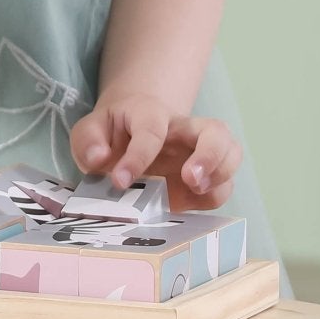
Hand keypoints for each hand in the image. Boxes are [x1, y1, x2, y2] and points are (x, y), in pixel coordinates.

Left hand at [69, 89, 241, 209]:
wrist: (130, 133)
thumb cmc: (112, 133)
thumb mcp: (90, 130)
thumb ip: (88, 141)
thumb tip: (99, 158)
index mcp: (150, 114)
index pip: (152, 129)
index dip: (137, 156)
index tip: (120, 181)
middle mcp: (183, 130)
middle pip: (216, 130)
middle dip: (210, 155)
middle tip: (190, 179)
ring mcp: (198, 153)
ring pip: (231, 154)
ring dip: (220, 175)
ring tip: (195, 190)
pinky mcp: (205, 179)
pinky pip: (224, 186)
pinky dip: (213, 197)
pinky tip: (190, 205)